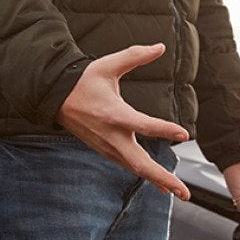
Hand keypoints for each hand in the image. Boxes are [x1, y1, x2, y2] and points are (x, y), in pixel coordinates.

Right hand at [57, 43, 190, 198]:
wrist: (54, 98)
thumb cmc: (83, 80)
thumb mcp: (107, 65)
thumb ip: (135, 56)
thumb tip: (160, 46)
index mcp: (113, 114)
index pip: (142, 125)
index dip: (163, 129)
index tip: (184, 134)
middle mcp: (111, 136)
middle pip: (140, 164)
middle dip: (163, 179)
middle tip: (184, 192)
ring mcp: (108, 147)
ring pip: (136, 169)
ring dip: (159, 182)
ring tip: (181, 193)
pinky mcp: (106, 151)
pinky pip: (130, 167)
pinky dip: (147, 177)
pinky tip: (163, 186)